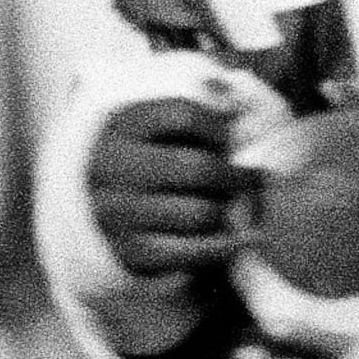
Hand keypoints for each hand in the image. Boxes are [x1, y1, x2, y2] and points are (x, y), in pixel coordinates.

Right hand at [88, 96, 258, 277]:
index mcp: (121, 125)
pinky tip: (237, 240)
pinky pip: (190, 253)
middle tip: (253, 179)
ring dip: (231, 212)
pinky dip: (221, 248)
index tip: (230, 141)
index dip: (220, 128)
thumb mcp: (163, 123)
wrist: (104, 205)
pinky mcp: (129, 252)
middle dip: (236, 176)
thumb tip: (236, 106)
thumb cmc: (152, 156)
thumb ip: (202, 105)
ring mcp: (116, 213)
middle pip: (198, 168)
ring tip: (243, 209)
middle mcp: (112, 168)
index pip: (185, 116)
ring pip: (200, 214)